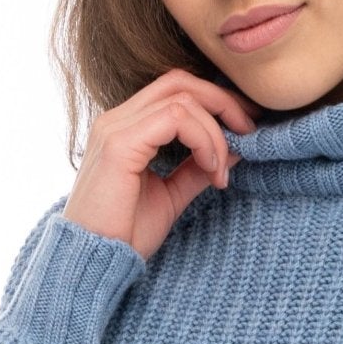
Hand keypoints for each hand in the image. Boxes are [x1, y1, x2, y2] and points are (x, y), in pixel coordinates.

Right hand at [61, 67, 256, 261]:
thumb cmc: (124, 234)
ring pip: (182, 99)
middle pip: (180, 82)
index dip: (215, 102)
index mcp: (126, 127)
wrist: (92, 261)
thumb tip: (235, 149)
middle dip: (224, 103)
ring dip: (215, 132)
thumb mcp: (170, 195)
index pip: (175, 90)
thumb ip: (197, 168)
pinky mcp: (119, 144)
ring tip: (221, 170)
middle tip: (250, 133)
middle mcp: (117, 119)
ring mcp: (115, 128)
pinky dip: (203, 140)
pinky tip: (210, 168)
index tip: (244, 130)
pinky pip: (174, 119)